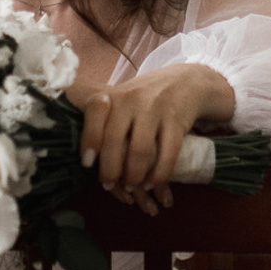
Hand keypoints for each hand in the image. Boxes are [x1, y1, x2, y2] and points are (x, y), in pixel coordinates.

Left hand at [73, 64, 236, 214]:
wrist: (185, 82)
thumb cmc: (144, 99)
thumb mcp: (122, 99)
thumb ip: (102, 120)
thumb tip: (85, 159)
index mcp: (114, 95)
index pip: (94, 113)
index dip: (89, 139)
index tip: (87, 163)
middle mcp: (132, 99)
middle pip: (114, 139)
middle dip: (110, 170)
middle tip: (109, 185)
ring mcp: (156, 108)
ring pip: (140, 151)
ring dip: (134, 176)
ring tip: (131, 187)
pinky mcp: (177, 120)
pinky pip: (168, 154)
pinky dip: (158, 174)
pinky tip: (152, 182)